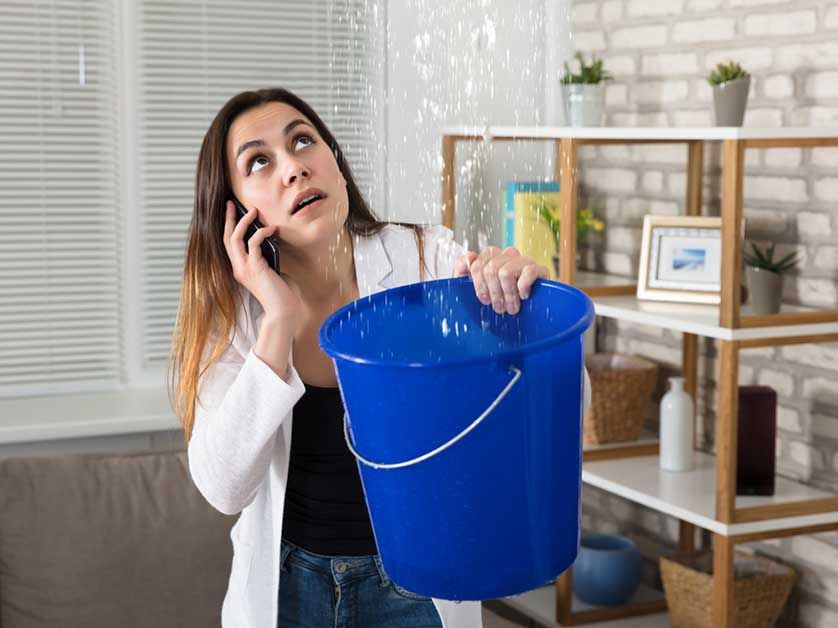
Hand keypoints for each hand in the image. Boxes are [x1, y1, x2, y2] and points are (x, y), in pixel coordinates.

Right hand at [223, 201, 301, 332]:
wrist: (282, 311)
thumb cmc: (279, 293)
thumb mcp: (269, 271)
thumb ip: (264, 257)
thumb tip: (269, 237)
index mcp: (240, 269)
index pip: (229, 244)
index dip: (229, 227)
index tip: (231, 211)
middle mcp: (238, 268)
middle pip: (227, 238)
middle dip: (229, 218)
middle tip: (232, 203)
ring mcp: (245, 268)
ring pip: (236, 238)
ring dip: (244, 222)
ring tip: (254, 211)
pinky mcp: (255, 268)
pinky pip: (254, 243)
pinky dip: (262, 233)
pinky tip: (272, 229)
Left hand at [454, 246, 548, 314]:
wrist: (530, 315)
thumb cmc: (500, 302)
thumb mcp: (476, 289)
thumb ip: (462, 271)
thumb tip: (469, 257)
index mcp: (491, 258)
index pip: (476, 264)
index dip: (479, 285)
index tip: (484, 300)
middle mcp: (507, 256)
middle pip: (490, 268)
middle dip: (493, 293)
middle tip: (499, 308)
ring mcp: (524, 261)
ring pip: (506, 272)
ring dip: (508, 295)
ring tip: (512, 308)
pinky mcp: (540, 269)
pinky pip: (528, 271)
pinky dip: (524, 287)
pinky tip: (524, 296)